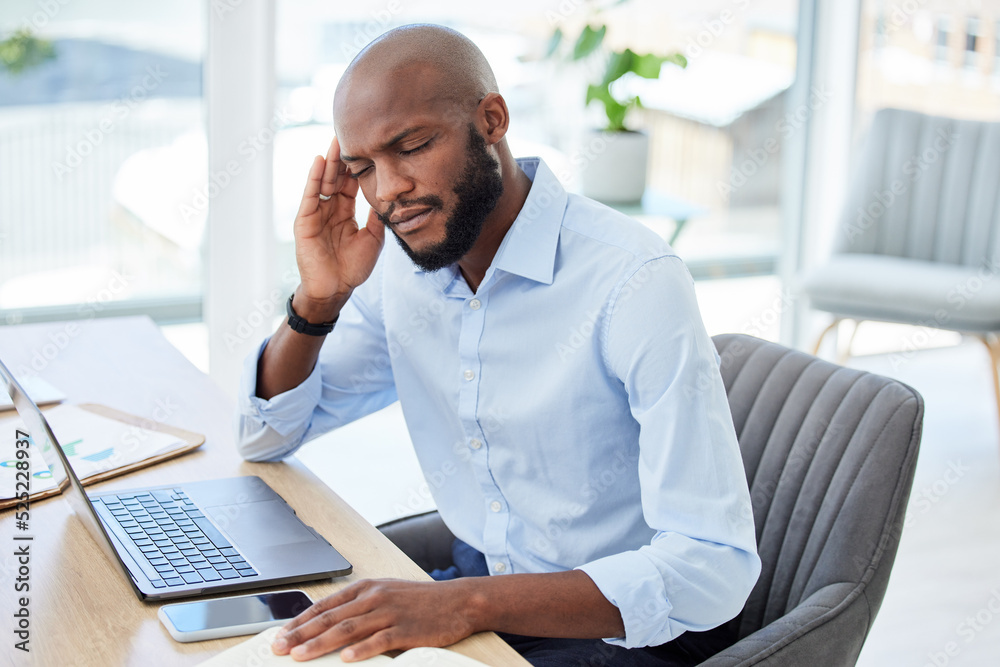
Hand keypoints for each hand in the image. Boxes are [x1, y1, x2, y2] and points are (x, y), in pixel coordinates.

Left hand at [271, 579, 477, 661]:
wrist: (458, 601)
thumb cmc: (420, 601)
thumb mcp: (386, 594)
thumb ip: (359, 607)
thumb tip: (328, 625)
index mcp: (367, 588)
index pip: (326, 605)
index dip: (301, 621)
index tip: (281, 635)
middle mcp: (374, 598)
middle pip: (331, 618)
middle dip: (301, 635)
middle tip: (279, 649)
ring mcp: (389, 613)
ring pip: (347, 629)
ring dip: (320, 644)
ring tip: (300, 657)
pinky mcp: (405, 629)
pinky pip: (378, 641)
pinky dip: (360, 650)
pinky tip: (344, 659)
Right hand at [293, 135, 384, 320]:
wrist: (336, 290)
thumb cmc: (353, 268)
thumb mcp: (372, 239)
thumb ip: (378, 218)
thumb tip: (389, 198)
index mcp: (345, 212)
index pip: (351, 183)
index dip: (358, 166)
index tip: (367, 145)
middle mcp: (330, 209)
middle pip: (336, 177)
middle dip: (343, 157)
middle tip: (351, 133)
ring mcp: (316, 213)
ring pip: (323, 182)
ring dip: (329, 161)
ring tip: (336, 141)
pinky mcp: (305, 221)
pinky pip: (310, 195)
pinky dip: (313, 178)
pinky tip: (319, 161)